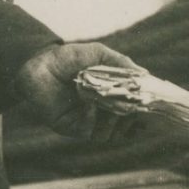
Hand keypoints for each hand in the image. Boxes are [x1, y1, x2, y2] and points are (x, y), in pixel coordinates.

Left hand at [13, 40, 142, 141]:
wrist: (39, 65)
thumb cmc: (68, 57)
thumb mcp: (98, 54)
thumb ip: (121, 63)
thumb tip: (145, 74)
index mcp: (111, 94)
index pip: (133, 108)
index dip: (143, 110)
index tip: (149, 104)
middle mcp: (102, 111)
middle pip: (126, 126)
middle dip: (132, 119)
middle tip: (133, 109)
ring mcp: (89, 121)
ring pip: (111, 135)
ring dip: (116, 124)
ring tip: (113, 110)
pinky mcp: (73, 128)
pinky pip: (90, 132)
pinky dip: (93, 121)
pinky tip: (90, 106)